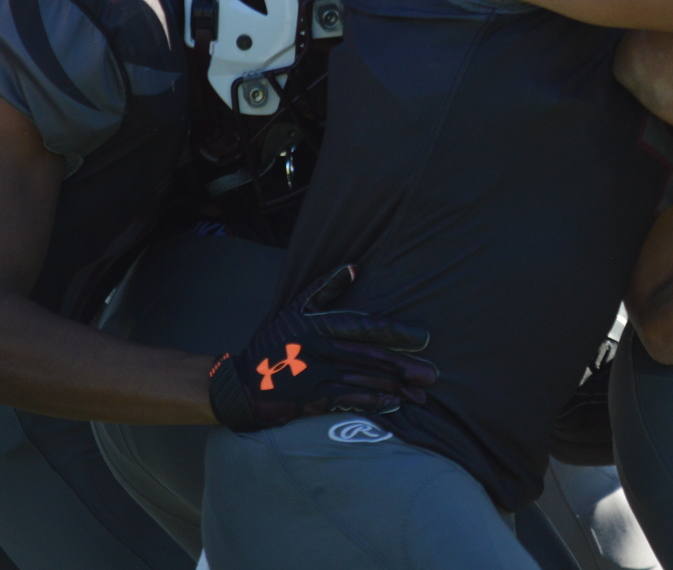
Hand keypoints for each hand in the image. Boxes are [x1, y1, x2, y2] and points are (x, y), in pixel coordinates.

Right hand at [209, 265, 436, 431]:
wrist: (240, 382)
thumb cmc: (273, 343)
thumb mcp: (294, 309)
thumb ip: (325, 288)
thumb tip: (354, 266)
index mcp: (318, 325)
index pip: (365, 326)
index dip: (396, 333)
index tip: (423, 339)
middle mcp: (319, 349)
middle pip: (370, 357)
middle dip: (404, 367)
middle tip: (432, 374)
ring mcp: (315, 375)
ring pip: (363, 380)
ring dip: (395, 389)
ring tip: (421, 394)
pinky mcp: (311, 399)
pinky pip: (347, 399)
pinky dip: (371, 403)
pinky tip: (393, 406)